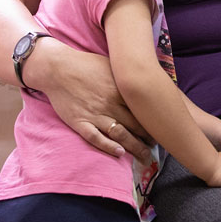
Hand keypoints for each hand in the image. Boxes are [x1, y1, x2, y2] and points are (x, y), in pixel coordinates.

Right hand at [35, 41, 152, 161]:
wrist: (58, 68)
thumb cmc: (87, 64)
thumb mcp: (114, 66)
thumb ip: (128, 77)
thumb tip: (147, 83)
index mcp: (121, 90)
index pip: (143, 110)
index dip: (154, 122)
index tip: (162, 130)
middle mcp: (111, 104)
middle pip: (135, 125)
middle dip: (148, 139)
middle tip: (157, 148)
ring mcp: (95, 114)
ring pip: (119, 134)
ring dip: (134, 147)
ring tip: (145, 157)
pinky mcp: (79, 122)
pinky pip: (95, 137)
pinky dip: (108, 146)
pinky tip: (119, 153)